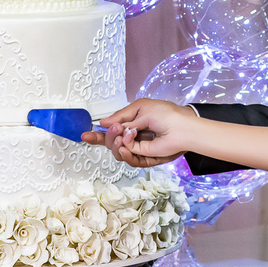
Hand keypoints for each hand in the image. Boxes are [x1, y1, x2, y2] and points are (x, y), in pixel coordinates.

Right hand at [80, 98, 194, 167]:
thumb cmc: (166, 114)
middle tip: (114, 129)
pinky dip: (125, 151)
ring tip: (124, 135)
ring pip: (117, 152)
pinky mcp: (144, 157)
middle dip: (106, 138)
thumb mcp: (140, 108)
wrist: (182, 126)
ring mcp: (138, 148)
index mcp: (131, 123)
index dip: (97, 134)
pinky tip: (126, 145)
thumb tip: (104, 122)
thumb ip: (121, 116)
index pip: (111, 130)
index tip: (84, 135)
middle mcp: (133, 137)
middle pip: (110, 143)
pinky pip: (129, 158)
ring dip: (117, 143)